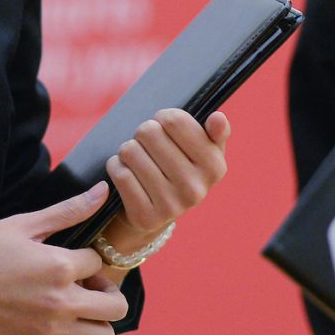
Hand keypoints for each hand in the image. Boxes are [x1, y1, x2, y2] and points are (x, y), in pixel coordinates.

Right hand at [0, 182, 129, 334]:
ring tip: (78, 304)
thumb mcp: (22, 224)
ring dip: (98, 319)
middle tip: (87, 282)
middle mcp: (61, 303)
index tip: (70, 253)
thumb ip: (68, 210)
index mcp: (60, 267)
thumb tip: (102, 191)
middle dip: (108, 291)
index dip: (87, 255)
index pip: (99, 262)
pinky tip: (58, 319)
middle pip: (116, 307)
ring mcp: (49, 329)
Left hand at [101, 109, 230, 250]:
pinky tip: (126, 171)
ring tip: (137, 158)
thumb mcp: (204, 150)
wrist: (159, 210)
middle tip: (147, 143)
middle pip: (148, 132)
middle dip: (143, 133)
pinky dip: (116, 166)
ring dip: (128, 149)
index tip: (164, 126)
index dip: (163, 117)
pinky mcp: (146, 217)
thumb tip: (218, 118)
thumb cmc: (182, 167)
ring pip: (130, 151)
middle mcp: (196, 189)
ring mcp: (171, 205)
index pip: (175, 120)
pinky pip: (120, 173)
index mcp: (215, 166)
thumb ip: (216, 131)